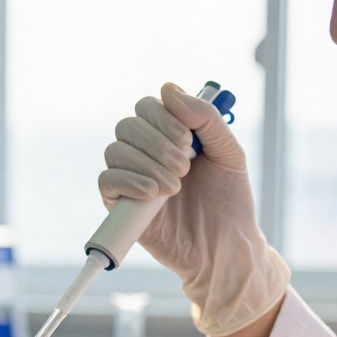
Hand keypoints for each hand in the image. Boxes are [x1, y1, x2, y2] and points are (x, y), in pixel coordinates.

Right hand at [99, 82, 289, 336]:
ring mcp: (131, 180)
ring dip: (148, 164)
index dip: (164, 117)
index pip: (147, 106)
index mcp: (169, 137)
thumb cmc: (229, 203)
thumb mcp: (229, 152)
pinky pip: (106, 182)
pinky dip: (129, 182)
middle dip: (157, 143)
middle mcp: (145, 154)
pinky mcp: (120, 207)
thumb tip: (167, 88)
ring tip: (175, 186)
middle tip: (185, 167)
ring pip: (115, 151)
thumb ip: (205, 118)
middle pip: (127, 125)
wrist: (226, 248)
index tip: (189, 142)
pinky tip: (154, 194)